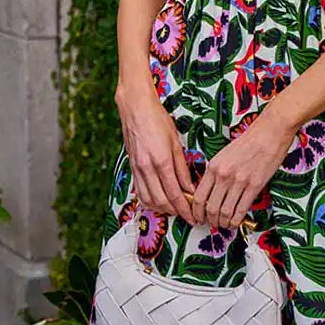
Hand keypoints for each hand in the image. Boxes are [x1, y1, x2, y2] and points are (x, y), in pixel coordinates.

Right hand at [116, 82, 196, 224]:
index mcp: (161, 161)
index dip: (185, 209)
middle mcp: (147, 168)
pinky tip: (160, 201)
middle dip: (175, 212)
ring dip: (162, 209)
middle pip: (161, 201)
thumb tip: (190, 188)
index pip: (174, 194)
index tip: (193, 216)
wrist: (135, 108)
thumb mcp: (176, 142)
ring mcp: (137, 169)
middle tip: (187, 214)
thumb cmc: (158, 120)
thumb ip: (182, 168)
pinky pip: (140, 192)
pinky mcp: (131, 168)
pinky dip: (150, 201)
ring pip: (148, 200)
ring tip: (175, 209)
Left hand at [188, 108, 296, 231]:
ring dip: (223, 223)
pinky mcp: (255, 186)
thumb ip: (215, 173)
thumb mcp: (223, 155)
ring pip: (225, 211)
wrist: (269, 133)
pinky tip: (235, 222)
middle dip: (210, 220)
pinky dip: (236, 220)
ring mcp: (239, 181)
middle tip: (211, 223)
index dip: (196, 212)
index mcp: (214, 167)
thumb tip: (209, 193)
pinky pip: (241, 209)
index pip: (199, 197)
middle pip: (210, 207)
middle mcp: (224, 175)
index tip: (198, 217)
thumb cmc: (248, 142)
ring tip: (224, 225)